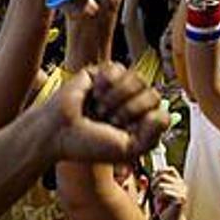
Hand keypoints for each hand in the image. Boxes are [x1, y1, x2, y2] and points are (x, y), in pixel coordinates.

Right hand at [45, 63, 168, 162]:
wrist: (57, 132)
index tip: (121, 132)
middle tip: (107, 120)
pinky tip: (93, 93)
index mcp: (139, 123)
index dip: (142, 123)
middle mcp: (130, 104)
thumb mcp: (128, 150)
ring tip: (98, 107)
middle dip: (128, 110)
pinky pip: (119, 68)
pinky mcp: (101, 73)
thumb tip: (161, 112)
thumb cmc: (87, 144)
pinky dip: (105, 83)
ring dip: (115, 97)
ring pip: (138, 79)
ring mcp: (117, 88)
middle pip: (152, 95)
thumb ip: (153, 137)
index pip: (161, 113)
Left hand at [152, 167, 188, 219]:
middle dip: (154, 184)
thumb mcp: (157, 193)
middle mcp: (182, 185)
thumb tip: (146, 175)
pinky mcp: (181, 198)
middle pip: (162, 176)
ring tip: (160, 200)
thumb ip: (154, 183)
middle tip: (155, 193)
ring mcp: (183, 191)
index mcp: (179, 182)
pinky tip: (163, 204)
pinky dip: (160, 198)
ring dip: (157, 193)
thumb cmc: (165, 209)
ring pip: (161, 185)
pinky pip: (164, 192)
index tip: (154, 182)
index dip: (159, 173)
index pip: (170, 169)